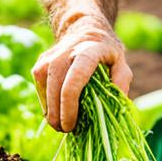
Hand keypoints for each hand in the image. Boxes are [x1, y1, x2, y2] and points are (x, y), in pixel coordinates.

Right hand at [31, 15, 132, 132]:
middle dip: (59, 115)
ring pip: (45, 91)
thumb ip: (121, 81)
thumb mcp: (120, 62)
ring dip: (51, 113)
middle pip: (56, 89)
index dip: (69, 106)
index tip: (71, 125)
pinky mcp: (40, 64)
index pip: (74, 80)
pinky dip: (47, 104)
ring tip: (62, 125)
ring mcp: (50, 58)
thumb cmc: (105, 52)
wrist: (84, 30)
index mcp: (89, 50)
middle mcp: (66, 52)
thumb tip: (115, 104)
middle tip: (68, 130)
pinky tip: (58, 110)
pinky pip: (41, 90)